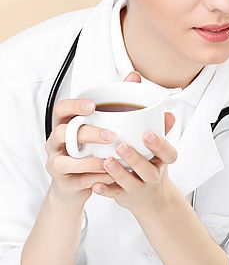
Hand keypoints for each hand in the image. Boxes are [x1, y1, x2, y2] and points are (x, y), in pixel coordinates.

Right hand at [46, 71, 142, 206]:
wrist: (76, 187)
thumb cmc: (90, 151)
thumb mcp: (101, 127)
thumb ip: (117, 103)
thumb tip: (135, 77)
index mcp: (65, 125)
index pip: (60, 109)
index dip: (73, 106)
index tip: (92, 105)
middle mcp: (56, 142)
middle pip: (63, 133)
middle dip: (88, 133)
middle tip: (111, 135)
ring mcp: (57, 163)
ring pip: (66, 160)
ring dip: (90, 161)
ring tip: (110, 161)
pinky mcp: (64, 183)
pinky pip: (77, 180)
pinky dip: (95, 178)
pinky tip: (110, 176)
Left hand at [91, 112, 176, 216]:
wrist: (153, 201)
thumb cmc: (152, 168)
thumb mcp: (160, 152)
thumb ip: (162, 131)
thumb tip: (167, 113)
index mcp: (162, 162)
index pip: (168, 155)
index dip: (159, 145)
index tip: (147, 134)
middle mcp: (152, 177)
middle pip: (147, 170)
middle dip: (135, 158)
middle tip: (121, 146)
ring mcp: (139, 188)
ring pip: (129, 182)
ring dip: (118, 172)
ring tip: (106, 161)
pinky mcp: (124, 197)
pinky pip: (114, 194)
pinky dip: (105, 190)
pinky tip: (95, 185)